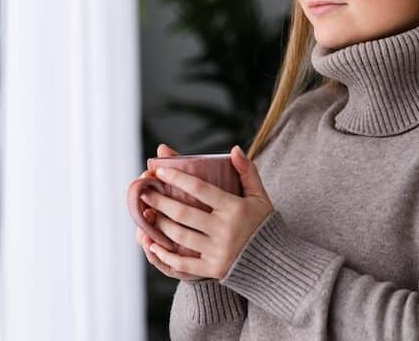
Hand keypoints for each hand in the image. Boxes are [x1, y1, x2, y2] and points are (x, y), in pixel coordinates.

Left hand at [141, 144, 273, 280]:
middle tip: (143, 192)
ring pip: (180, 236)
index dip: (178, 178)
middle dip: (160, 201)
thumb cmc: (263, 224)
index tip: (159, 170)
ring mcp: (218, 251)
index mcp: (235, 209)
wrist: (275, 262)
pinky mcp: (213, 269)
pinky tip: (152, 245)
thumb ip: (247, 172)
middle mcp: (225, 230)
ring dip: (159, 224)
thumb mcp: (260, 196)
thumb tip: (235, 149)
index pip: (201, 189)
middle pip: (184, 213)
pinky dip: (165, 255)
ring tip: (146, 214)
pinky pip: (184, 263)